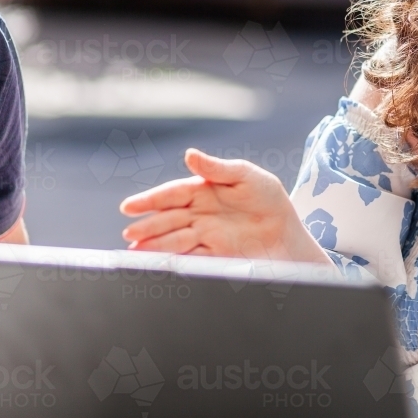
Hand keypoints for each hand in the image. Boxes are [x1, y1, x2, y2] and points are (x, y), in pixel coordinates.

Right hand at [120, 148, 333, 265]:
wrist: (287, 232)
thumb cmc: (268, 198)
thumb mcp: (246, 176)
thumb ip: (217, 168)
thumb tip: (189, 154)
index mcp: (203, 190)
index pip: (171, 194)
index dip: (150, 200)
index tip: (130, 206)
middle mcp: (199, 214)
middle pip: (168, 219)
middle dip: (148, 226)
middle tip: (130, 233)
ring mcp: (204, 235)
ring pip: (174, 240)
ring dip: (154, 246)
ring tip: (135, 252)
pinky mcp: (214, 255)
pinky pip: (190, 257)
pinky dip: (174, 260)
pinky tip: (159, 263)